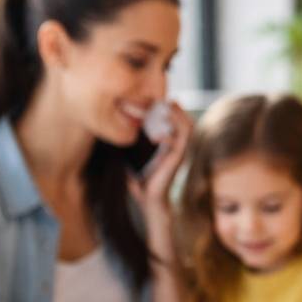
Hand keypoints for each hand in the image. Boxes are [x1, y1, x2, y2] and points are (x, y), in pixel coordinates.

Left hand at [127, 101, 193, 215]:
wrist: (149, 200)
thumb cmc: (141, 182)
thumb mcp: (133, 158)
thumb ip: (129, 146)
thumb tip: (113, 134)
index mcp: (170, 145)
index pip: (179, 122)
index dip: (172, 110)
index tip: (158, 102)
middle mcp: (178, 147)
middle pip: (187, 121)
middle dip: (177, 109)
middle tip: (164, 101)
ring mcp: (179, 153)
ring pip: (188, 127)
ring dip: (177, 116)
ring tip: (165, 109)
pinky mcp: (177, 159)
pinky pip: (181, 140)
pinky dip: (169, 134)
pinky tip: (155, 138)